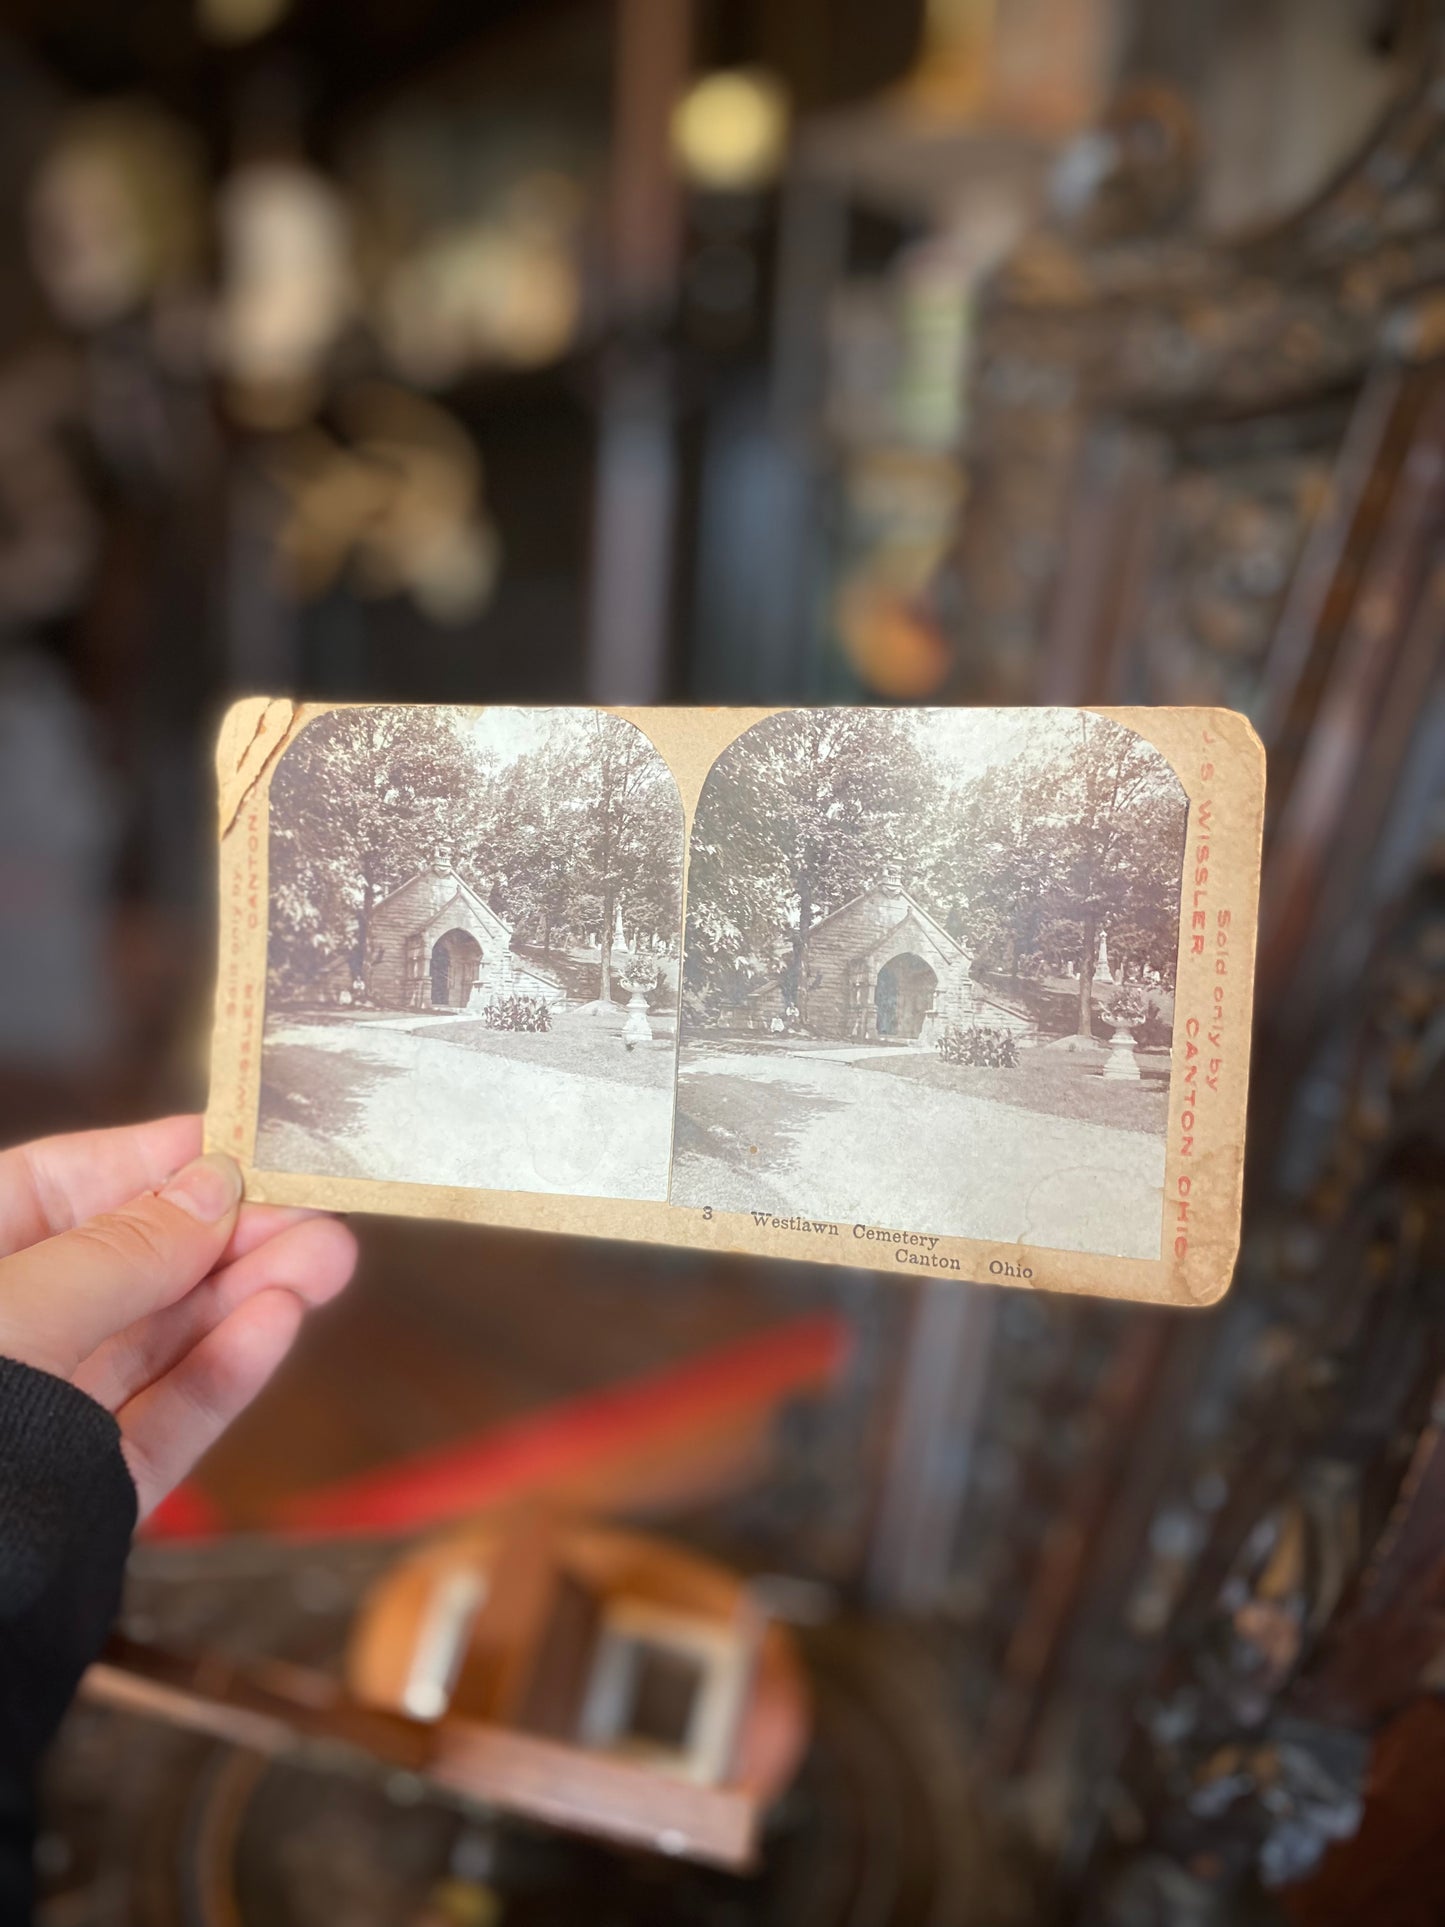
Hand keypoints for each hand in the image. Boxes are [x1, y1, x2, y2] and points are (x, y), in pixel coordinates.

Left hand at [0, 1116, 355, 1516]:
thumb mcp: (19, 1308)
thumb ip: (125, 1249)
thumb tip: (211, 1185)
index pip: (60, 1188)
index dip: (157, 1161)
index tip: (247, 1142)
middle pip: (126, 1263)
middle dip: (225, 1234)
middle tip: (315, 1212)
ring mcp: (36, 1417)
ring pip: (157, 1340)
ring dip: (244, 1296)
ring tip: (325, 1262)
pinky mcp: (80, 1490)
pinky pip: (162, 1417)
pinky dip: (224, 1371)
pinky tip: (276, 1324)